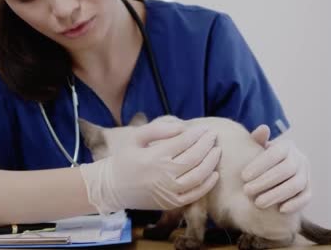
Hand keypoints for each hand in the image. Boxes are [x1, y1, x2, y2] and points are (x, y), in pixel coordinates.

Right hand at [79, 119, 221, 213]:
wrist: (113, 188)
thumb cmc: (125, 159)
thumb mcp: (135, 138)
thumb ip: (157, 129)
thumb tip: (181, 127)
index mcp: (154, 157)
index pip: (183, 143)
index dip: (197, 134)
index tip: (205, 128)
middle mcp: (163, 175)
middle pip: (194, 158)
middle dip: (207, 145)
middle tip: (213, 136)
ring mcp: (169, 191)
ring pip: (198, 176)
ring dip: (211, 162)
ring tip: (217, 151)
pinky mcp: (171, 203)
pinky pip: (195, 195)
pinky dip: (207, 184)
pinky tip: (214, 173)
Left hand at [241, 125, 310, 213]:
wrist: (277, 170)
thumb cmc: (263, 159)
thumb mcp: (258, 148)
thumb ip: (258, 140)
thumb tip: (263, 129)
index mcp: (286, 146)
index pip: (275, 154)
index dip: (259, 165)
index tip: (243, 177)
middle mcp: (300, 158)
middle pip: (286, 170)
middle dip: (265, 182)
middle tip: (246, 191)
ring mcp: (306, 174)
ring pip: (296, 184)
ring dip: (276, 194)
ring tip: (258, 203)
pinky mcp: (309, 188)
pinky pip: (306, 197)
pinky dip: (295, 204)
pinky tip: (280, 210)